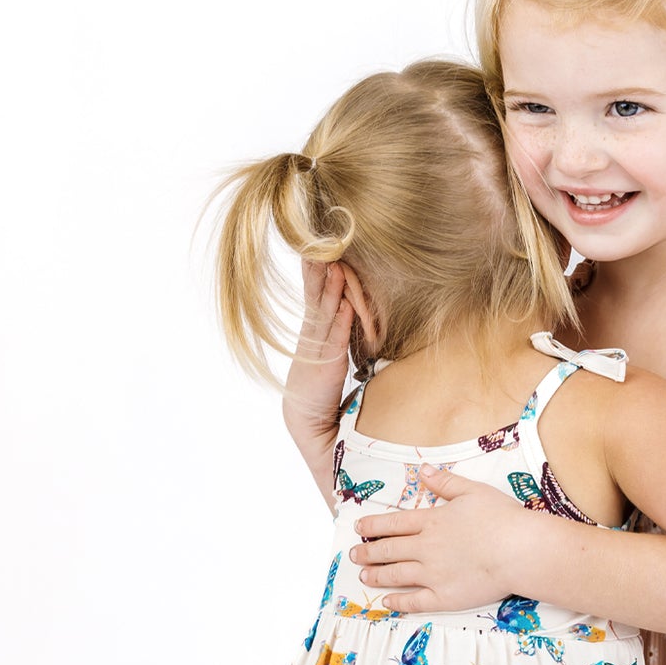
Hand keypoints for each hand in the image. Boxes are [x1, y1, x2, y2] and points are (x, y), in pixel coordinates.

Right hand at [281, 260, 361, 468]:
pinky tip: (346, 303)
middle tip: (318, 239)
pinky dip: (340, 320)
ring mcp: (316, 350)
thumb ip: (340, 331)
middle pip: (314, 295)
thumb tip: (353, 304)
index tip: (319, 242)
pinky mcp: (325, 367)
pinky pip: (334, 339)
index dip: (316, 268)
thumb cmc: (326, 390)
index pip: (315, 293)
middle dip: (317, 268)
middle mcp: (312, 336)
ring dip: (329, 288)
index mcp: (314, 331)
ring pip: (323, 312)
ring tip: (333, 262)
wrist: (315, 425)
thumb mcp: (333, 354)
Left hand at [350, 469, 538, 613]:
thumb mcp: (473, 491)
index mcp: (432, 521)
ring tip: (363, 576)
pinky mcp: (445, 596)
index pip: (393, 523)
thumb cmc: (502, 518)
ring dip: (377, 575)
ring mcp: (433, 574)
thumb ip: (445, 482)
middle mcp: (426, 547)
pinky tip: (387, 601)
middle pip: (389, 550)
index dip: (373, 526)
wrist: (520, 550)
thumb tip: (423, 470)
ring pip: (396, 575)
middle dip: (368, 552)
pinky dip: (398, 601)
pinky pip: (415, 601)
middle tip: (354, 555)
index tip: (358, 529)